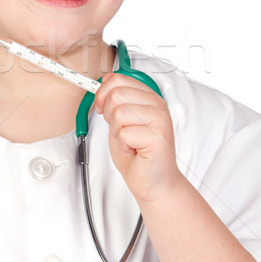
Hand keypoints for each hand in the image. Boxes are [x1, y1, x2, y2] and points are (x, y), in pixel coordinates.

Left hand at [95, 72, 178, 202]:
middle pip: (116, 94)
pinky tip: (134, 150)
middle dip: (109, 116)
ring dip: (117, 132)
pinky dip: (123, 145)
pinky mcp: (157, 137)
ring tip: (130, 141)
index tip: (102, 108)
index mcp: (148, 97)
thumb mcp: (121, 121)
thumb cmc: (138, 153)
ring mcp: (160, 120)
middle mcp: (157, 105)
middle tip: (121, 131)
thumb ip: (114, 101)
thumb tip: (101, 84)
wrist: (153, 182)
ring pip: (119, 113)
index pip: (118, 79)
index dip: (102, 93)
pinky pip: (124, 133)